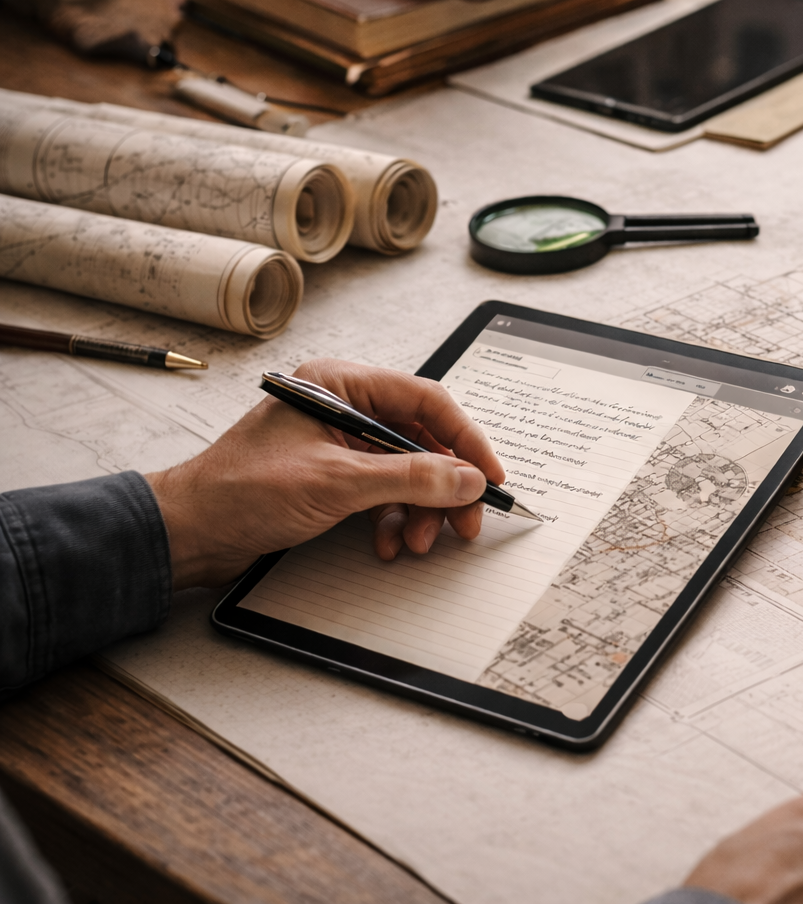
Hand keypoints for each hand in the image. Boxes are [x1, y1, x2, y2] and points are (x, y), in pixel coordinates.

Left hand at [145, 358, 506, 589]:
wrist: (189, 533)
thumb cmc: (241, 493)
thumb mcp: (336, 482)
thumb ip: (409, 477)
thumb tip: (465, 478)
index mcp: (340, 384)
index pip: (425, 401)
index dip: (465, 440)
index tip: (489, 476)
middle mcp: (343, 406)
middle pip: (421, 439)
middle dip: (444, 485)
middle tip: (464, 521)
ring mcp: (338, 442)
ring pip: (406, 471)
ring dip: (420, 509)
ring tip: (418, 541)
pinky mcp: (333, 475)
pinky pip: (384, 492)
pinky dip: (393, 518)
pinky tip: (389, 542)